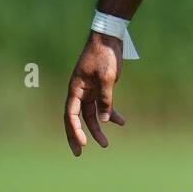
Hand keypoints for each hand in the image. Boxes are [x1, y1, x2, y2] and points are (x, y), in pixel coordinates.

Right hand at [64, 31, 126, 155]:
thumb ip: (105, 99)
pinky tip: (122, 122)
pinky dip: (111, 114)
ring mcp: (90, 91)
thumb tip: (103, 120)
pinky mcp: (101, 88)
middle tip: (80, 153)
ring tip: (105, 144)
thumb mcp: (106, 78)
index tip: (83, 144)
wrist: (110, 38)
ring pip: (91, 115)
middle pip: (76, 119)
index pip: (71, 115)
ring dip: (97, 129)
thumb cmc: (104, 56)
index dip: (75, 130)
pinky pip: (103, 105)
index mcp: (75, 89)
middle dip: (78, 136)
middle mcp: (79, 92)